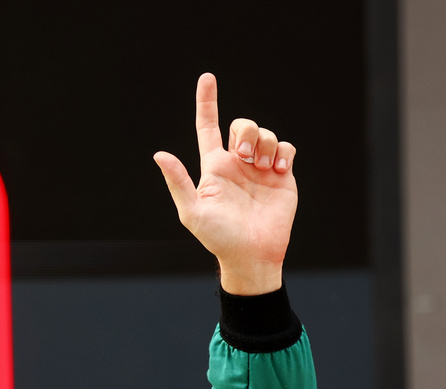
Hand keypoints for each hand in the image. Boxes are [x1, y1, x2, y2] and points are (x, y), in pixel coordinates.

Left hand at [153, 73, 296, 295]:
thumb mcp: (192, 211)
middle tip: (247, 156)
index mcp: (213, 167)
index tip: (207, 78)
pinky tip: (280, 169)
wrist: (252, 254)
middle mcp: (236, 164)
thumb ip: (177, 182)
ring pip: (265, 133)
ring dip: (265, 145)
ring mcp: (260, 167)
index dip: (207, 102)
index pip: (207, 128)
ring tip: (264, 169)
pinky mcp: (282, 174)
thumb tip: (159, 155)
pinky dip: (284, 151)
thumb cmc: (218, 237)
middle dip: (246, 131)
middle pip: (241, 125)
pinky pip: (286, 146)